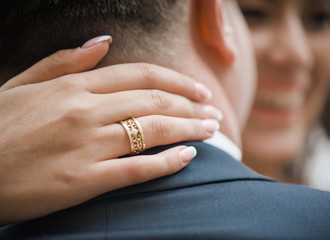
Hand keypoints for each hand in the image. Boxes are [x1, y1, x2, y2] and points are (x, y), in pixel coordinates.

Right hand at [0, 36, 221, 223]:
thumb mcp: (24, 84)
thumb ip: (65, 61)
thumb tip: (103, 42)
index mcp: (73, 86)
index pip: (142, 76)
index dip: (178, 82)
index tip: (200, 90)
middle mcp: (85, 112)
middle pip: (155, 102)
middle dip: (192, 106)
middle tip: (213, 113)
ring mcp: (86, 146)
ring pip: (153, 131)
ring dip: (189, 130)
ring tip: (211, 130)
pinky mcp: (83, 181)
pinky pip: (137, 168)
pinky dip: (167, 162)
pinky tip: (188, 157)